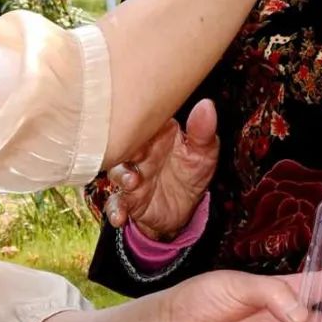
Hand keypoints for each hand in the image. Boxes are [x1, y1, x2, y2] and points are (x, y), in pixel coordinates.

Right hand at [106, 98, 218, 239]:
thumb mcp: (203, 153)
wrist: (184, 210)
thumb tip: (207, 105)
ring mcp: (131, 176)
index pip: (145, 120)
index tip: (145, 121)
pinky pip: (115, 203)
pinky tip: (120, 216)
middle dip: (126, 146)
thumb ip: (202, 131)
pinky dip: (115, 210)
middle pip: (125, 144)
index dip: (142, 119)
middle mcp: (140, 153)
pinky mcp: (128, 200)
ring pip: (117, 171)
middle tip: (137, 151)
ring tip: (132, 181)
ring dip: (122, 176)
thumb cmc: (191, 172)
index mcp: (157, 135)